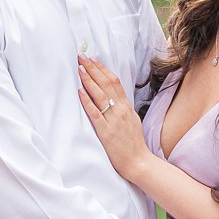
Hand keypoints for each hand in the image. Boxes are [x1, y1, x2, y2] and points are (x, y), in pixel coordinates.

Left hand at [78, 55, 150, 176]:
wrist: (138, 161)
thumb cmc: (133, 142)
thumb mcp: (131, 119)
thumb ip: (122, 107)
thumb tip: (112, 95)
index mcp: (126, 106)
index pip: (114, 81)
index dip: (102, 69)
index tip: (92, 59)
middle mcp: (121, 109)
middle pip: (106, 83)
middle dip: (93, 69)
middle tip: (82, 57)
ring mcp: (114, 119)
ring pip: (100, 95)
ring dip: (89, 80)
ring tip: (80, 69)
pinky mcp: (106, 131)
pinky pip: (95, 113)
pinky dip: (87, 101)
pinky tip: (80, 91)